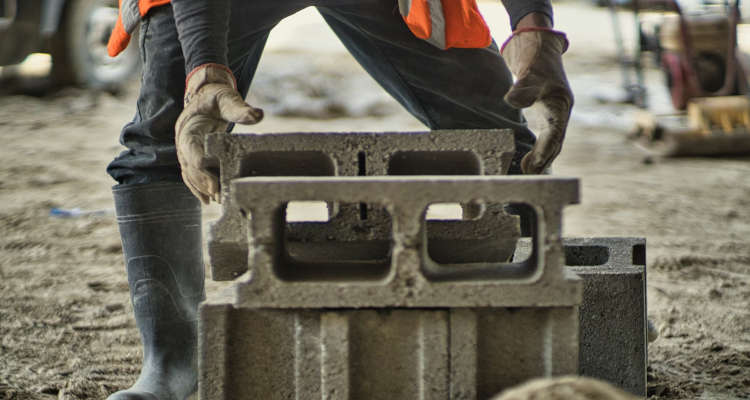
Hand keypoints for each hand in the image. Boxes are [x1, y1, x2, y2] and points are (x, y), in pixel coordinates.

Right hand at [175, 63, 262, 203]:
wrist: (206, 94)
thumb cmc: (217, 96)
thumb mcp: (227, 98)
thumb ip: (240, 109)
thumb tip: (258, 115)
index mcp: (188, 127)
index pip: (191, 151)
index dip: (201, 169)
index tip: (213, 184)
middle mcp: (183, 139)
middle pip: (189, 166)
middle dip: (202, 183)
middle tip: (219, 196)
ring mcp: (185, 148)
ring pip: (189, 173)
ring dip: (201, 188)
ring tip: (217, 201)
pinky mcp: (191, 154)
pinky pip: (191, 173)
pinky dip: (198, 187)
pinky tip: (208, 199)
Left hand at [501, 26, 572, 173]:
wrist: (539, 47)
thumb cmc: (537, 59)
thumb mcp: (530, 71)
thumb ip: (522, 88)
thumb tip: (511, 100)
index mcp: (560, 103)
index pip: (555, 133)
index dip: (545, 150)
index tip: (534, 165)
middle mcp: (560, 111)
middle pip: (555, 141)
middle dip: (544, 159)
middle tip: (529, 174)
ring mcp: (555, 112)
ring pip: (551, 141)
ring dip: (542, 157)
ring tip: (528, 171)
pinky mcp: (546, 113)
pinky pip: (545, 136)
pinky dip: (539, 149)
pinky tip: (529, 158)